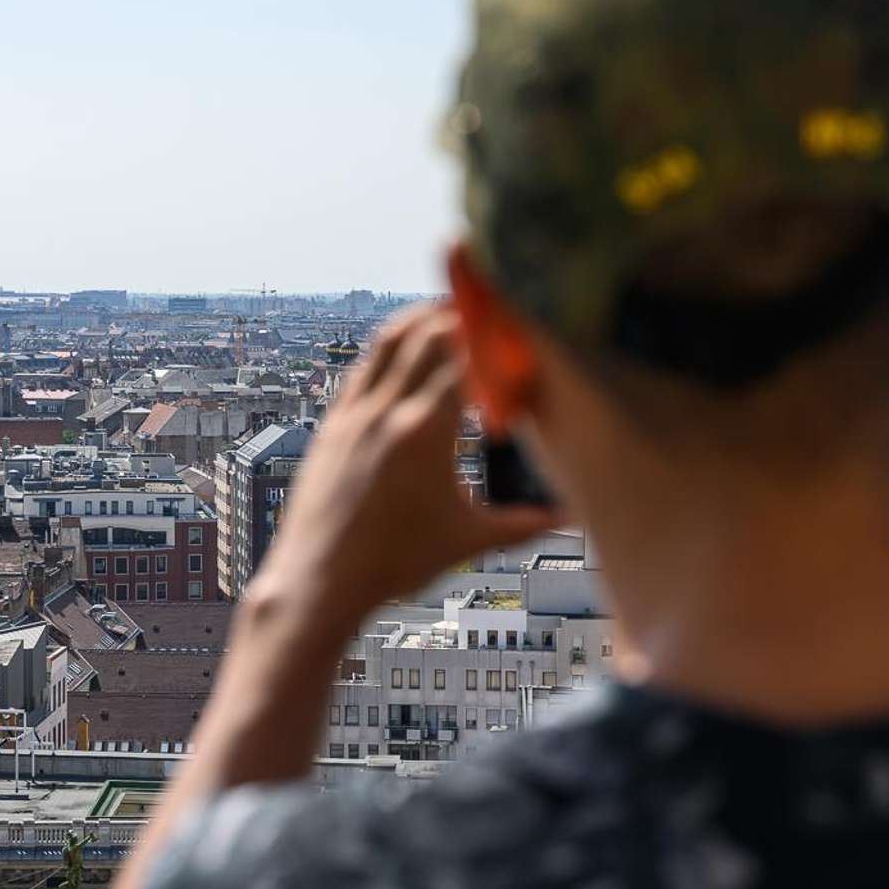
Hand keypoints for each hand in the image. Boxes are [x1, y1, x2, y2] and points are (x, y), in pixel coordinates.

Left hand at [249, 302, 560, 627]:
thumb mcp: (466, 542)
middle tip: (492, 306)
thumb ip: (521, 524)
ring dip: (421, 319)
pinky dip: (389, 347)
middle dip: (464, 314)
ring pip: (390, 340)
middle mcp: (386, 412)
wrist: (319, 582)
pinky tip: (404, 350)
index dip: (496, 335)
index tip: (519, 322)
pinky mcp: (332, 424)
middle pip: (430, 334)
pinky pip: (363, 366)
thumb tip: (568, 519)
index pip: (467, 358)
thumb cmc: (391, 565)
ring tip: (449, 312)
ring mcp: (354, 414)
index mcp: (424, 432)